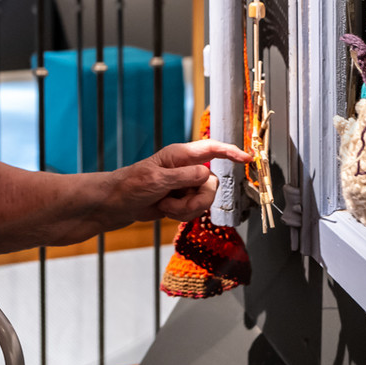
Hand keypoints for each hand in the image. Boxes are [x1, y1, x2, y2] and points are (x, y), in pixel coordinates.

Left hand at [113, 137, 251, 222]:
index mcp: (180, 155)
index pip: (212, 149)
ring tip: (165, 206)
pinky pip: (195, 211)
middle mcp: (186, 168)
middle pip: (212, 184)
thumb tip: (208, 174)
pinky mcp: (182, 199)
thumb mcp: (156, 180)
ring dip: (185, 209)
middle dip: (196, 200)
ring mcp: (185, 185)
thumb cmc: (130, 185)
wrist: (117, 205)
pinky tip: (165, 211)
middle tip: (173, 203)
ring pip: (205, 200)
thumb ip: (184, 176)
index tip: (248, 158)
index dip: (231, 152)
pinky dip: (181, 215)